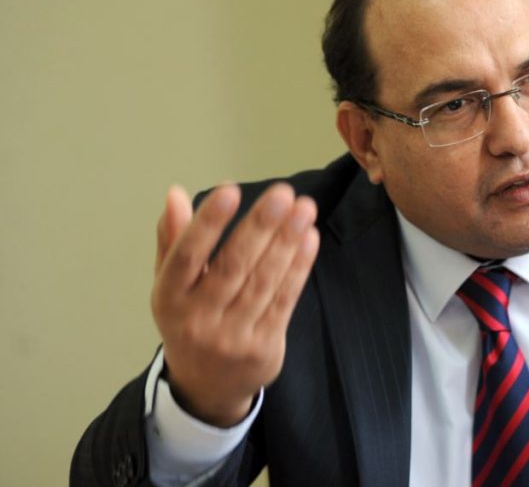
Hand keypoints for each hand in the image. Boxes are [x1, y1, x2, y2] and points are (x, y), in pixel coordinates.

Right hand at [151, 183, 318, 426]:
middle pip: (232, 266)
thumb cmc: (190, 320)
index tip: (229, 189)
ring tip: (304, 209)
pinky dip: (298, 268)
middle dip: (261, 227)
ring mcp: (232, 337)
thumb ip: (174, 239)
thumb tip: (176, 194)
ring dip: (287, 242)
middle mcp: (197, 319)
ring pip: (263, 282)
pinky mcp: (264, 347)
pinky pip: (284, 300)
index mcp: (169, 298)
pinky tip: (309, 239)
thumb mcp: (171, 285)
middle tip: (283, 194)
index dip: (207, 223)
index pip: (186, 256)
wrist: (206, 388)